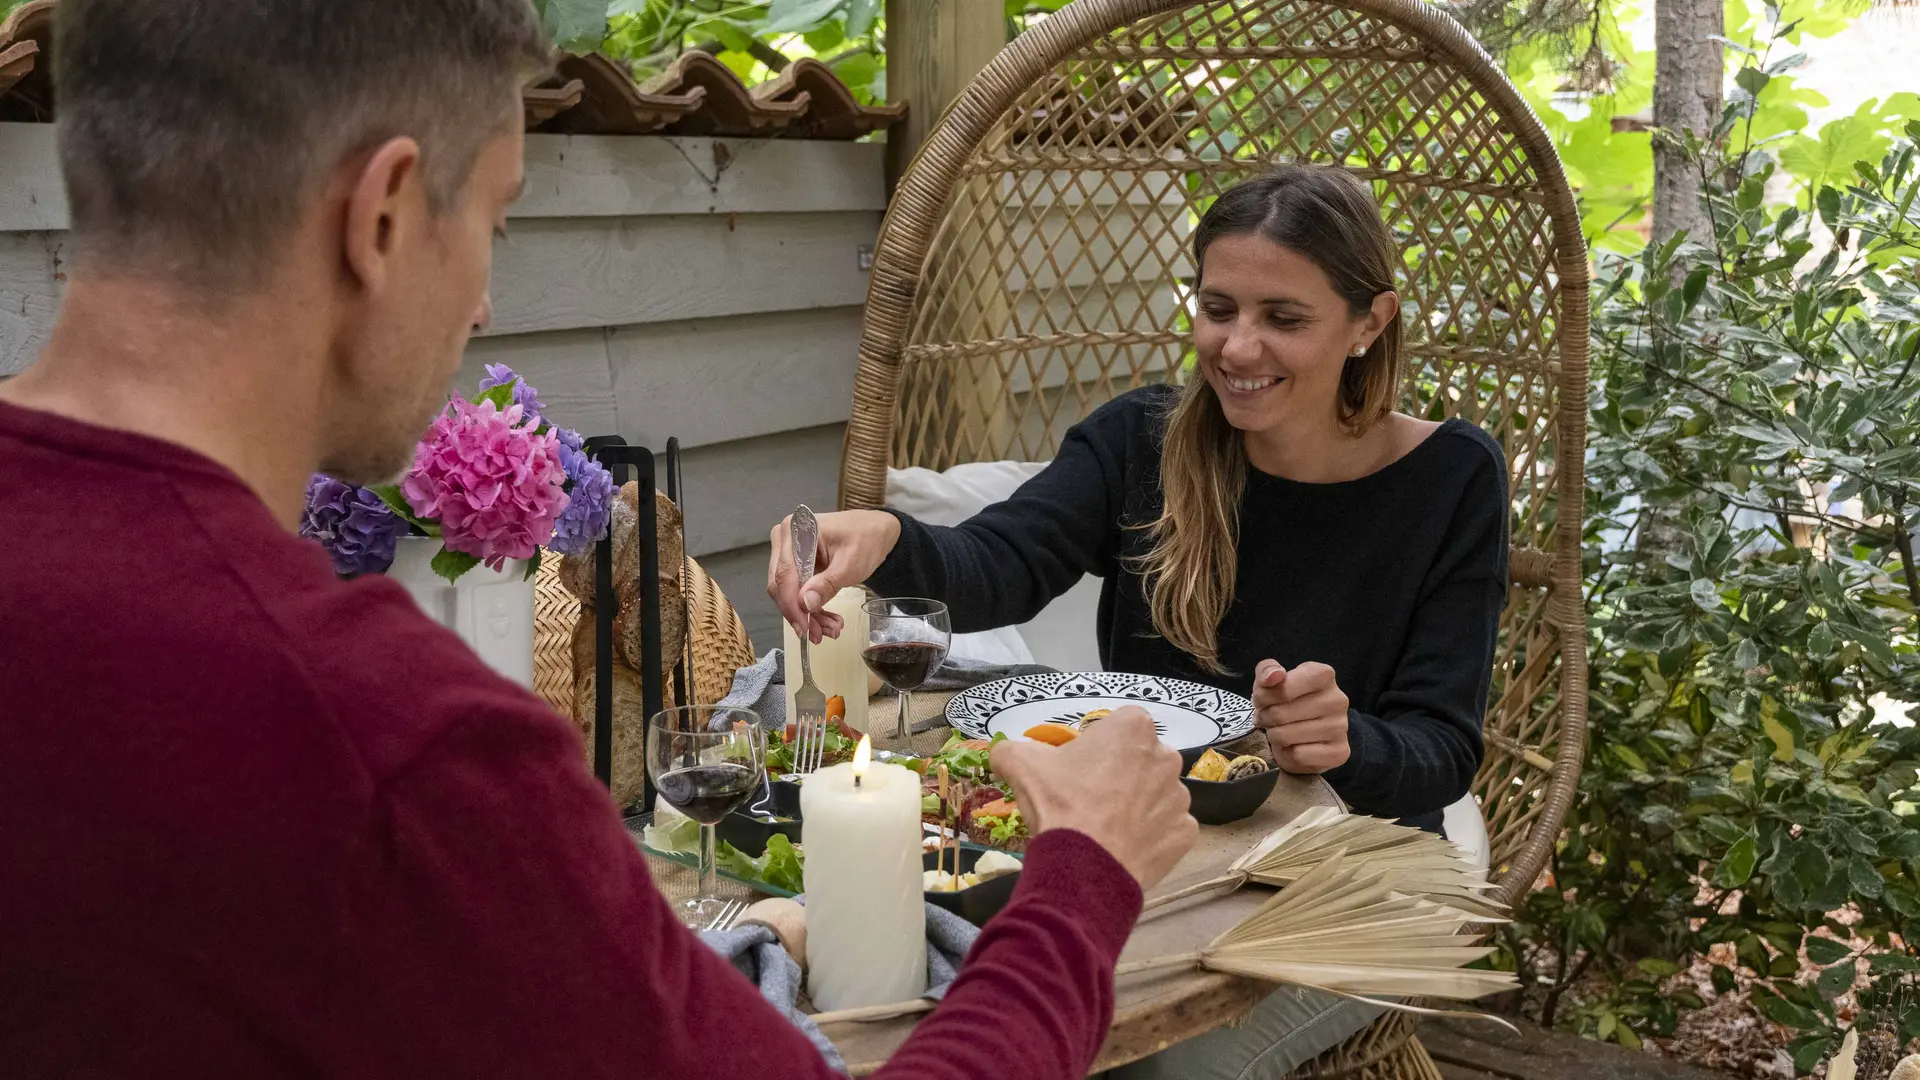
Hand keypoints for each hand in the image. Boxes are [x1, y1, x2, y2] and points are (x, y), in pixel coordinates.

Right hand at [766, 509, 900, 642]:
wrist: (875, 533)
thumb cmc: (865, 540)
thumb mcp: (850, 564)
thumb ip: (827, 583)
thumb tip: (805, 603)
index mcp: (795, 530)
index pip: (785, 573)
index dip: (792, 604)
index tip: (804, 628)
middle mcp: (785, 540)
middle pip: (781, 585)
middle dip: (800, 614)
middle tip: (818, 635)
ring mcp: (788, 553)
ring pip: (788, 593)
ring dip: (807, 615)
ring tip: (830, 630)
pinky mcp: (795, 566)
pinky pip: (796, 591)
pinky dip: (811, 608)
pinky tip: (827, 621)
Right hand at [990, 707, 1195, 888]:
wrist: (1083, 868)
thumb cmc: (1059, 804)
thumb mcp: (1019, 764)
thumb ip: (1010, 749)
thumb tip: (1003, 753)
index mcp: (1134, 728)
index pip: (1118, 726)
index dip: (1098, 746)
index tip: (1079, 767)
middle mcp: (1166, 756)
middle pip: (1140, 759)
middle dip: (1120, 773)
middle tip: (1089, 798)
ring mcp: (1180, 797)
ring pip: (1155, 794)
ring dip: (1137, 805)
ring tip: (1105, 827)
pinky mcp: (1185, 832)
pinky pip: (1166, 827)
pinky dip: (1150, 835)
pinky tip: (1124, 846)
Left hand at [1253, 660, 1351, 773]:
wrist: (1309, 731)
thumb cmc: (1288, 700)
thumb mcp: (1272, 679)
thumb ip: (1267, 670)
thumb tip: (1275, 676)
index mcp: (1323, 675)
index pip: (1283, 688)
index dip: (1264, 697)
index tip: (1261, 701)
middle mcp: (1337, 699)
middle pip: (1281, 714)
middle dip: (1265, 718)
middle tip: (1267, 719)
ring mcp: (1340, 726)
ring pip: (1287, 736)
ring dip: (1274, 736)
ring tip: (1279, 731)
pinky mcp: (1340, 752)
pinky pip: (1298, 755)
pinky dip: (1287, 754)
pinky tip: (1292, 746)